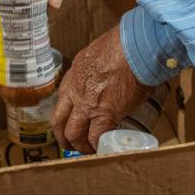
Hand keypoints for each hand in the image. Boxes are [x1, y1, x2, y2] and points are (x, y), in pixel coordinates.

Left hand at [51, 25, 151, 153]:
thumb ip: (99, 68)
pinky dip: (98, 146)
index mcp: (75, 73)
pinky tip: (104, 149)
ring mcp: (87, 104)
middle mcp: (76, 90)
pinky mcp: (104, 114)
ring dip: (79, 145)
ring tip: (88, 151)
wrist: (135, 47)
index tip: (70, 120)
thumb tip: (111, 77)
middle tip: (69, 144)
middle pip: (59, 120)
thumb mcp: (100, 52)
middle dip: (62, 135)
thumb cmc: (126, 44)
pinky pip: (96, 137)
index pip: (62, 98)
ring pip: (73, 133)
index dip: (65, 113)